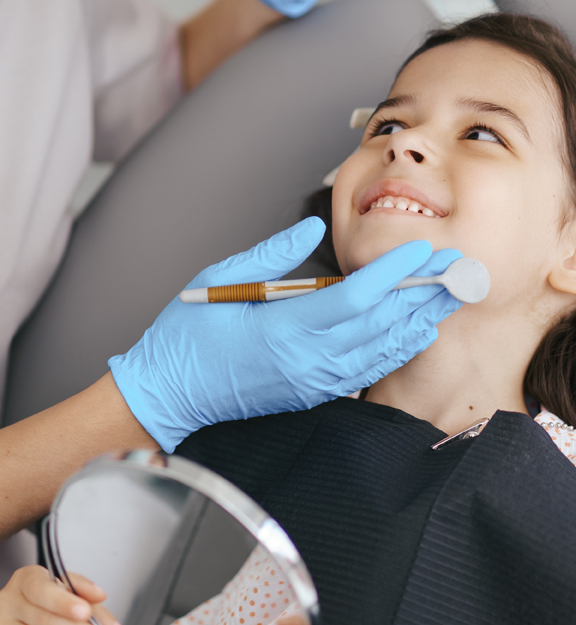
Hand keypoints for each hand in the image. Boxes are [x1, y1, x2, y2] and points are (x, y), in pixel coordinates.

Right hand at [109, 217, 461, 451]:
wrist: (167, 394)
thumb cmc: (186, 338)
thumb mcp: (219, 280)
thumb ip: (271, 255)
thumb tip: (309, 230)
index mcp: (282, 329)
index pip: (355, 297)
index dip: (392, 270)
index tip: (420, 247)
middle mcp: (305, 360)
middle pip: (381, 324)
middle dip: (422, 292)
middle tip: (456, 267)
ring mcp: (311, 382)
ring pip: (381, 351)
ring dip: (418, 321)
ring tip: (446, 295)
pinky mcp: (310, 393)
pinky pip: (365, 371)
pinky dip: (394, 348)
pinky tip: (412, 331)